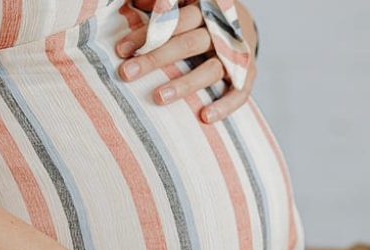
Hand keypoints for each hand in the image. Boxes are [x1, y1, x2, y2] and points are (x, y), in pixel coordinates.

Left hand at [116, 1, 257, 123]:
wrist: (243, 22)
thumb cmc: (201, 16)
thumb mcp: (185, 3)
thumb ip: (165, 5)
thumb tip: (135, 2)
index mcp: (206, 8)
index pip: (173, 19)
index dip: (147, 34)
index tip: (120, 50)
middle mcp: (222, 29)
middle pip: (188, 44)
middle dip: (156, 59)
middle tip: (126, 73)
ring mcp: (237, 53)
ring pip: (211, 70)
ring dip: (185, 85)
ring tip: (158, 98)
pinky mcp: (249, 72)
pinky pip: (240, 92)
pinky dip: (225, 106)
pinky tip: (205, 117)